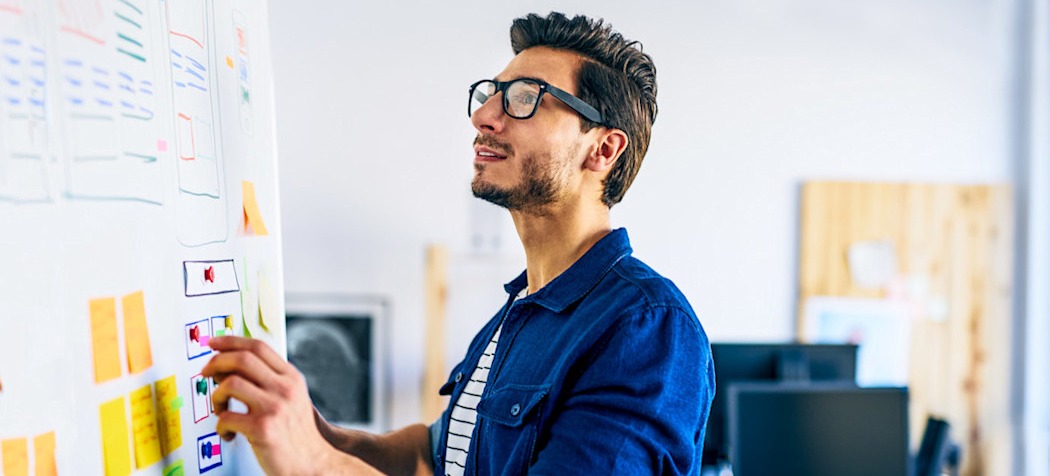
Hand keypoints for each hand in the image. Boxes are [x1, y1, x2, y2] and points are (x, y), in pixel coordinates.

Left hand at [201, 336, 348, 473]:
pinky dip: (220, 425)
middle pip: (242, 359)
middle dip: (216, 362)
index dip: (231, 341)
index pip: (258, 347)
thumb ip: (268, 381)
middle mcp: (285, 389)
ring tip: (220, 410)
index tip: (214, 343)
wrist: (313, 464)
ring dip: (216, 396)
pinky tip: (229, 433)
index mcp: (291, 378)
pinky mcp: (262, 429)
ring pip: (230, 383)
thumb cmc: (297, 435)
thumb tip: (227, 366)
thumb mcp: (292, 399)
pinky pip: (226, 417)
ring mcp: (274, 407)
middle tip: (205, 373)